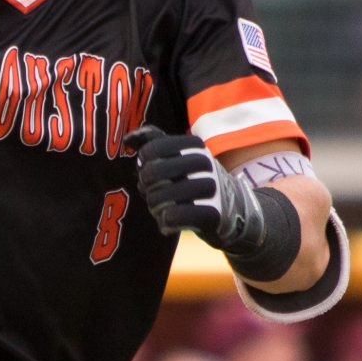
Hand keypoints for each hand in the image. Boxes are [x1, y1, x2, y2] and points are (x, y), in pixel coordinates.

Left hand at [122, 127, 269, 256]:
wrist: (233, 210)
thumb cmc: (195, 180)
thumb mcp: (179, 156)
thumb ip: (153, 141)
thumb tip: (128, 138)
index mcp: (194, 146)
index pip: (152, 149)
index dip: (144, 163)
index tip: (150, 171)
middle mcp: (204, 163)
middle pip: (153, 172)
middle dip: (146, 187)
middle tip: (152, 193)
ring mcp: (210, 188)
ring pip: (163, 196)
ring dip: (154, 206)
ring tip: (160, 209)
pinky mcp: (213, 214)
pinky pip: (179, 216)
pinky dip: (167, 220)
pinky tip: (167, 221)